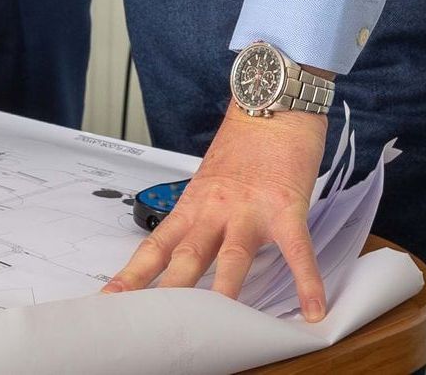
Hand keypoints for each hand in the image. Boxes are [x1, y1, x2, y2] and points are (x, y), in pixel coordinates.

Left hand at [103, 103, 328, 319]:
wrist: (270, 103)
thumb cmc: (243, 145)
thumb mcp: (211, 181)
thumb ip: (203, 217)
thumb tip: (193, 255)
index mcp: (193, 204)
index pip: (156, 245)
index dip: (134, 273)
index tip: (112, 297)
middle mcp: (214, 208)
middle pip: (185, 256)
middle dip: (167, 292)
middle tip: (151, 322)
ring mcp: (249, 208)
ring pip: (232, 255)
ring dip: (225, 289)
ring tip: (219, 324)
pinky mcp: (285, 205)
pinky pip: (296, 248)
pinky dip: (306, 280)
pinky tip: (313, 308)